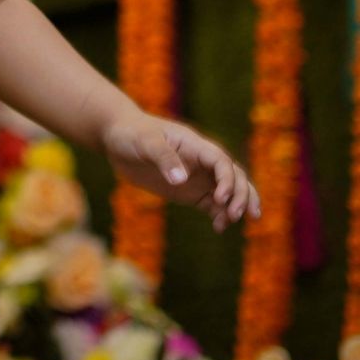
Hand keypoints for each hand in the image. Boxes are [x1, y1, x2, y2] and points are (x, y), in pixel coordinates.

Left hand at [102, 113, 260, 232]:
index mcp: (194, 145)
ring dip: (238, 204)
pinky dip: (220, 215)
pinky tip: (219, 227)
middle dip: (241, 194)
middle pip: (234, 175)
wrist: (118, 138)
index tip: (220, 198)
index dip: (227, 179)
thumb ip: (163, 158)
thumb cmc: (131, 133)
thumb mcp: (145, 142)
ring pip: (229, 190)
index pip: (221, 161)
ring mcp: (197, 176)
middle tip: (235, 215)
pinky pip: (212, 204)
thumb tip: (181, 180)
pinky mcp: (189, 191)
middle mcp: (201, 161)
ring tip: (232, 222)